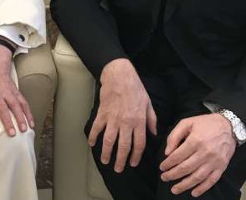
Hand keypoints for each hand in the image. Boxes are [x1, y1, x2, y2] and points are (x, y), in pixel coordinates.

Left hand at [0, 44, 33, 138]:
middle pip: (2, 109)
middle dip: (7, 122)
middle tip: (12, 133)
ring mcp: (7, 92)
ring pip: (15, 105)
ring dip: (21, 117)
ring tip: (24, 129)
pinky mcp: (15, 91)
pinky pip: (23, 102)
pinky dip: (28, 112)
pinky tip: (31, 122)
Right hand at [89, 58, 156, 172]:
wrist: (119, 76)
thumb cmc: (136, 88)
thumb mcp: (148, 103)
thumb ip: (152, 120)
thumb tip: (154, 133)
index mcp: (139, 121)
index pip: (138, 144)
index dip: (136, 156)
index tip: (133, 163)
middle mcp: (126, 123)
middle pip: (123, 146)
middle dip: (121, 160)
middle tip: (118, 169)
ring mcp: (113, 119)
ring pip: (109, 141)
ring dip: (107, 153)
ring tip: (105, 161)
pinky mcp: (102, 113)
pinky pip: (96, 128)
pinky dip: (93, 137)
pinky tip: (91, 144)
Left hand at [160, 114, 235, 196]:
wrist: (229, 126)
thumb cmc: (206, 124)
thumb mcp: (187, 123)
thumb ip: (174, 136)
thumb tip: (167, 152)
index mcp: (196, 140)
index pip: (178, 156)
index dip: (168, 163)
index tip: (162, 167)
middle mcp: (205, 152)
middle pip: (186, 168)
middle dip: (173, 175)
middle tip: (164, 178)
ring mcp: (215, 161)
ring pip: (197, 177)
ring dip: (185, 185)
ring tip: (175, 189)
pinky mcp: (221, 167)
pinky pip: (211, 180)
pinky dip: (202, 188)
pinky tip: (194, 193)